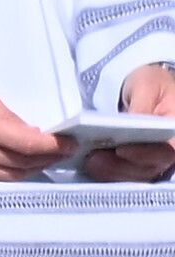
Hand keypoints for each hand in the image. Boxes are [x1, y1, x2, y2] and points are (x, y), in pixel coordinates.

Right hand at [0, 78, 68, 181]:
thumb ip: (6, 113)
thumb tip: (29, 131)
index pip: (27, 143)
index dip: (53, 145)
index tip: (70, 141)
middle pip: (24, 162)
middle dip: (50, 157)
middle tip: (68, 149)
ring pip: (13, 174)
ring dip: (36, 168)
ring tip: (51, 158)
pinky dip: (18, 172)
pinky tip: (28, 165)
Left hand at [90, 59, 174, 183]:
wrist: (142, 85)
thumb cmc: (149, 81)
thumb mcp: (146, 86)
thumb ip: (141, 107)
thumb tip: (131, 125)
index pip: (168, 150)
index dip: (146, 154)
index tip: (121, 150)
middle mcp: (170, 147)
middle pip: (150, 167)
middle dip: (121, 166)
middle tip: (94, 158)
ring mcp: (155, 157)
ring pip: (136, 174)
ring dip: (111, 172)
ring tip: (89, 161)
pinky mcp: (138, 162)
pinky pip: (125, 174)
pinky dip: (107, 172)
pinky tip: (89, 165)